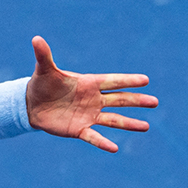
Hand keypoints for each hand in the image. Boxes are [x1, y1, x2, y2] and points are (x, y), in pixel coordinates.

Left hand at [26, 36, 157, 152]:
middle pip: (119, 100)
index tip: (145, 80)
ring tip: (146, 126)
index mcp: (89, 83)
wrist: (32, 105)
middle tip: (155, 102)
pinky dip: (103, 143)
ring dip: (129, 123)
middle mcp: (93, 100)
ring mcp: (88, 115)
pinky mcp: (79, 129)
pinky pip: (94, 137)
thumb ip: (44, 55)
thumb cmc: (42, 84)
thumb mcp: (44, 69)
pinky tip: (114, 149)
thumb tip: (35, 38)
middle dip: (137, 101)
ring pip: (113, 119)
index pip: (112, 81)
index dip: (128, 81)